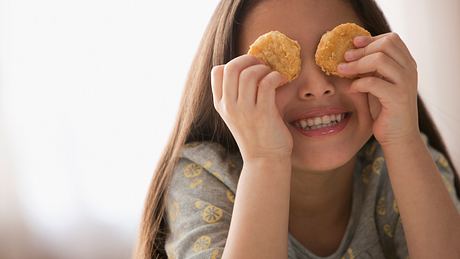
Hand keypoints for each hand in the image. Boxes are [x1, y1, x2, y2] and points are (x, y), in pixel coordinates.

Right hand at [210, 54, 291, 161]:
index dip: (234, 63)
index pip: (217, 71)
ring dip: (264, 68)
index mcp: (221, 105)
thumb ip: (241, 93)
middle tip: (262, 65)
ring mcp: (244, 110)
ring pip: (249, 73)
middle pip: (231, 67)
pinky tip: (281, 80)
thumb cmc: (256, 135)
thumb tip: (256, 65)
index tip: (248, 68)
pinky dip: (276, 76)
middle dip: (249, 59)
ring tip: (272, 75)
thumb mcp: (239, 114)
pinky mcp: (262, 113)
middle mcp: (229, 106)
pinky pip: (267, 83)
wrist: (265, 160)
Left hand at [337, 32, 419, 146]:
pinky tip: (351, 89)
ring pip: (380, 60)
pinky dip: (358, 83)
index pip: (392, 39)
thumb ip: (370, 68)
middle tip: (344, 58)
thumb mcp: (377, 83)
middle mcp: (409, 70)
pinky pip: (373, 83)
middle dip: (361, 50)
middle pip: (386, 45)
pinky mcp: (398, 98)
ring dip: (356, 64)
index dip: (370, 39)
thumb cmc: (384, 109)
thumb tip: (349, 52)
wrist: (398, 136)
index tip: (352, 44)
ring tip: (342, 70)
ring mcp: (405, 83)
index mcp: (406, 64)